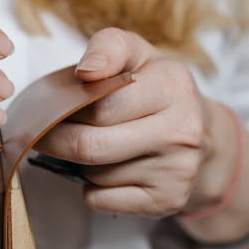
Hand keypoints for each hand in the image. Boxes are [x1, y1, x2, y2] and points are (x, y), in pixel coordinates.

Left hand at [35, 28, 233, 216]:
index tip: (53, 108)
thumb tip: (86, 71)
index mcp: (172, 86)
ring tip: (91, 146)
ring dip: (78, 164)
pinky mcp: (167, 200)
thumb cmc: (155, 91)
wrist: (203, 137)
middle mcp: (181, 130)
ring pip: (94, 175)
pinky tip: (108, 170)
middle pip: (91, 145)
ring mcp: (177, 170)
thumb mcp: (137, 55)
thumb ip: (108, 48)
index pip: (100, 105)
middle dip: (57, 140)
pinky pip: (101, 200)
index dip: (67, 108)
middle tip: (44, 133)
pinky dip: (92, 188)